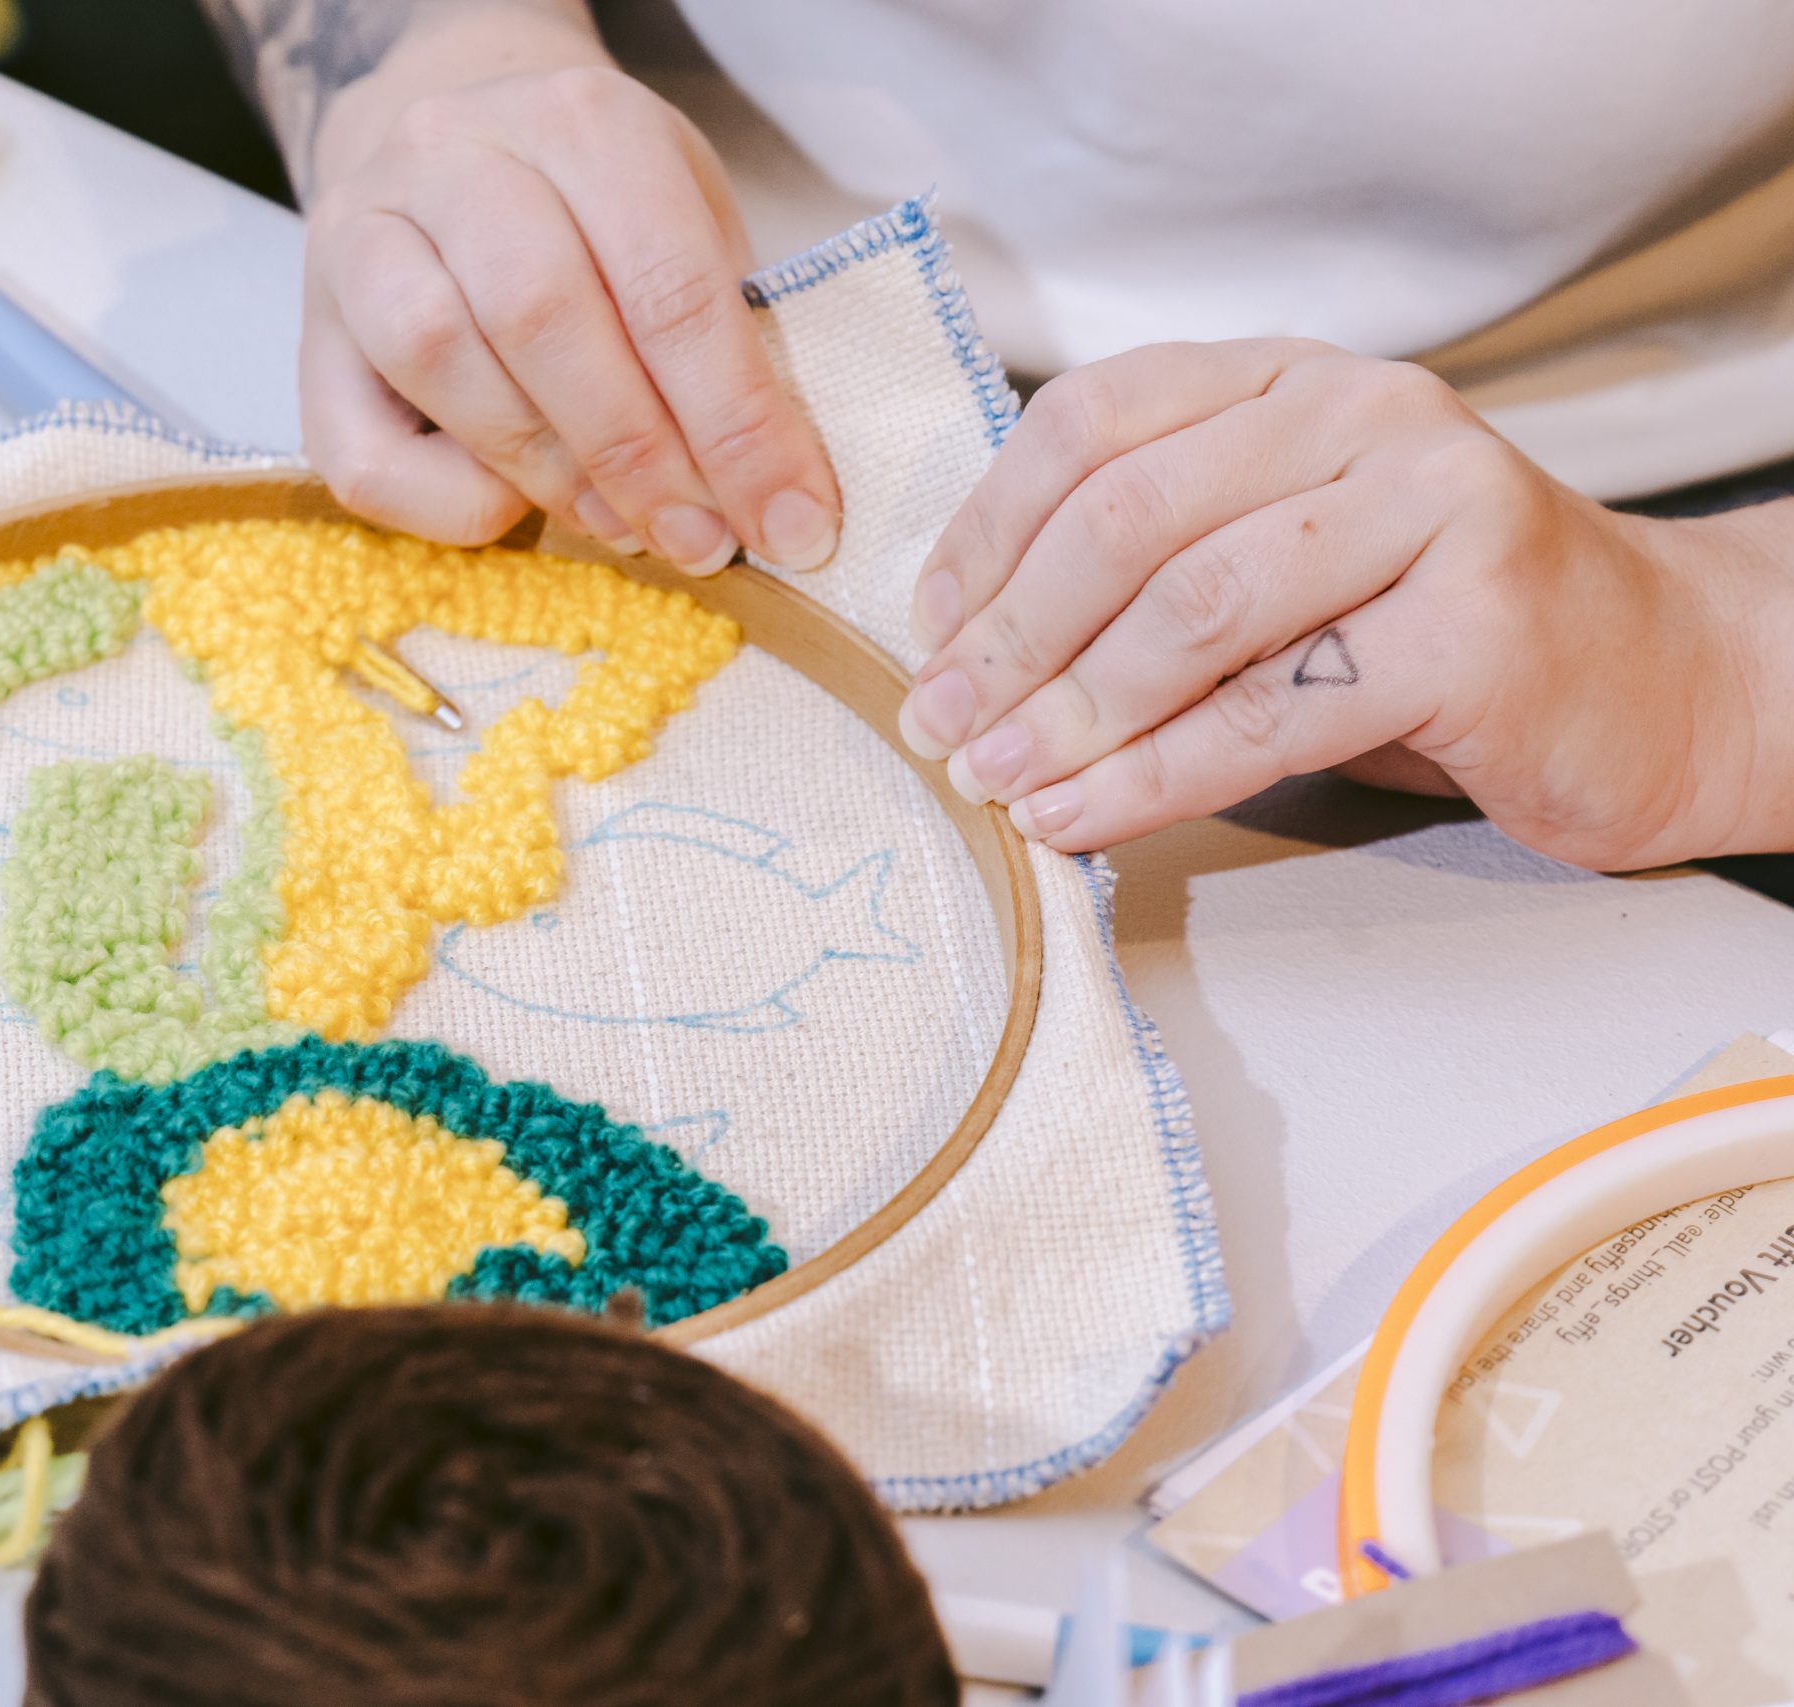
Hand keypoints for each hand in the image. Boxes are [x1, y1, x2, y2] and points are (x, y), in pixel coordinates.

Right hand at [298, 37, 839, 570]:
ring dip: (549, 472)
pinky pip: (365, 451)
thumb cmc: (593, 211)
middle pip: (544, 315)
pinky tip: (513, 506)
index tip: (792, 523)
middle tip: (702, 540)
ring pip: (441, 358)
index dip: (738, 423)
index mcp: (580, 118)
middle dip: (640, 454)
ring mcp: (365, 230)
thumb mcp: (680, 220)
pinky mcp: (310, 328)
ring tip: (623, 525)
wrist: (449, 150)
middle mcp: (455, 152)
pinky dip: (451, 501)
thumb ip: (720, 330)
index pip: (669, 284)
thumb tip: (771, 488)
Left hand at [899, 339, 1793, 869]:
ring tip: (997, 782)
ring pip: (1193, 611)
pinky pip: (1271, 712)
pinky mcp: (1476, 628)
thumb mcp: (1280, 556)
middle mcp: (1363, 413)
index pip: (1093, 422)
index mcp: (1289, 377)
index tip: (926, 633)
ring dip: (1069, 713)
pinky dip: (1152, 776)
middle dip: (1009, 636)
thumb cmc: (1432, 629)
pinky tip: (1082, 817)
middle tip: (940, 726)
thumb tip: (969, 647)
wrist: (1657, 681)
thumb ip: (1154, 561)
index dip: (987, 533)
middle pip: (1127, 516)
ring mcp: (1432, 508)